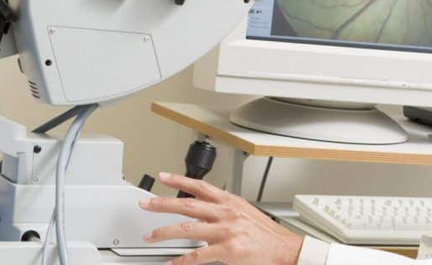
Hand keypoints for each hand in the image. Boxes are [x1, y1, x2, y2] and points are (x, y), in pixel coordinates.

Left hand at [139, 172, 303, 264]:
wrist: (286, 250)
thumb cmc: (266, 233)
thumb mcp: (244, 210)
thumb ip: (223, 207)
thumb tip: (203, 205)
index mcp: (229, 201)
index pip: (199, 186)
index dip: (179, 180)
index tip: (162, 176)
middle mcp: (225, 213)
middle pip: (187, 205)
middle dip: (162, 204)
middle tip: (145, 204)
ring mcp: (226, 232)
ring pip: (187, 229)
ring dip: (165, 232)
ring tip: (150, 236)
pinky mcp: (228, 251)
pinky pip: (198, 256)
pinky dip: (182, 260)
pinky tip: (171, 263)